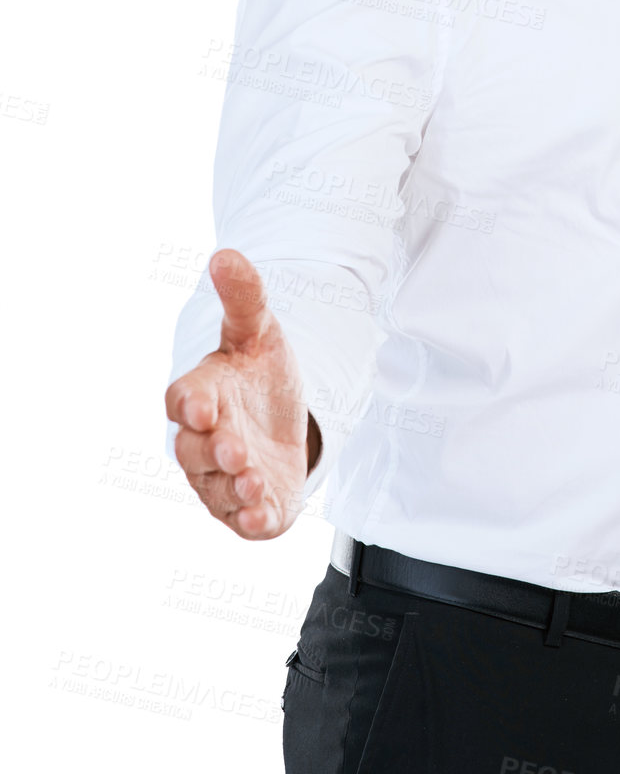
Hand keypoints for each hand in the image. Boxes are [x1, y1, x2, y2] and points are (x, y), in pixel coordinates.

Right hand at [165, 249, 316, 538]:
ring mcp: (223, 478)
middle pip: (196, 450)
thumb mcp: (259, 332)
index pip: (183, 400)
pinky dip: (251, 520)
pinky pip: (243, 520)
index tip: (203, 405)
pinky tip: (263, 516)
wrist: (282, 419)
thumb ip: (244, 298)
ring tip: (253, 479)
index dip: (191, 404)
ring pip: (219, 487)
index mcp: (200, 396)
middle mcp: (203, 442)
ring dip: (235, 486)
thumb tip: (225, 253)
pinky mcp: (250, 507)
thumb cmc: (258, 374)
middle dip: (215, 450)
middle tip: (233, 447)